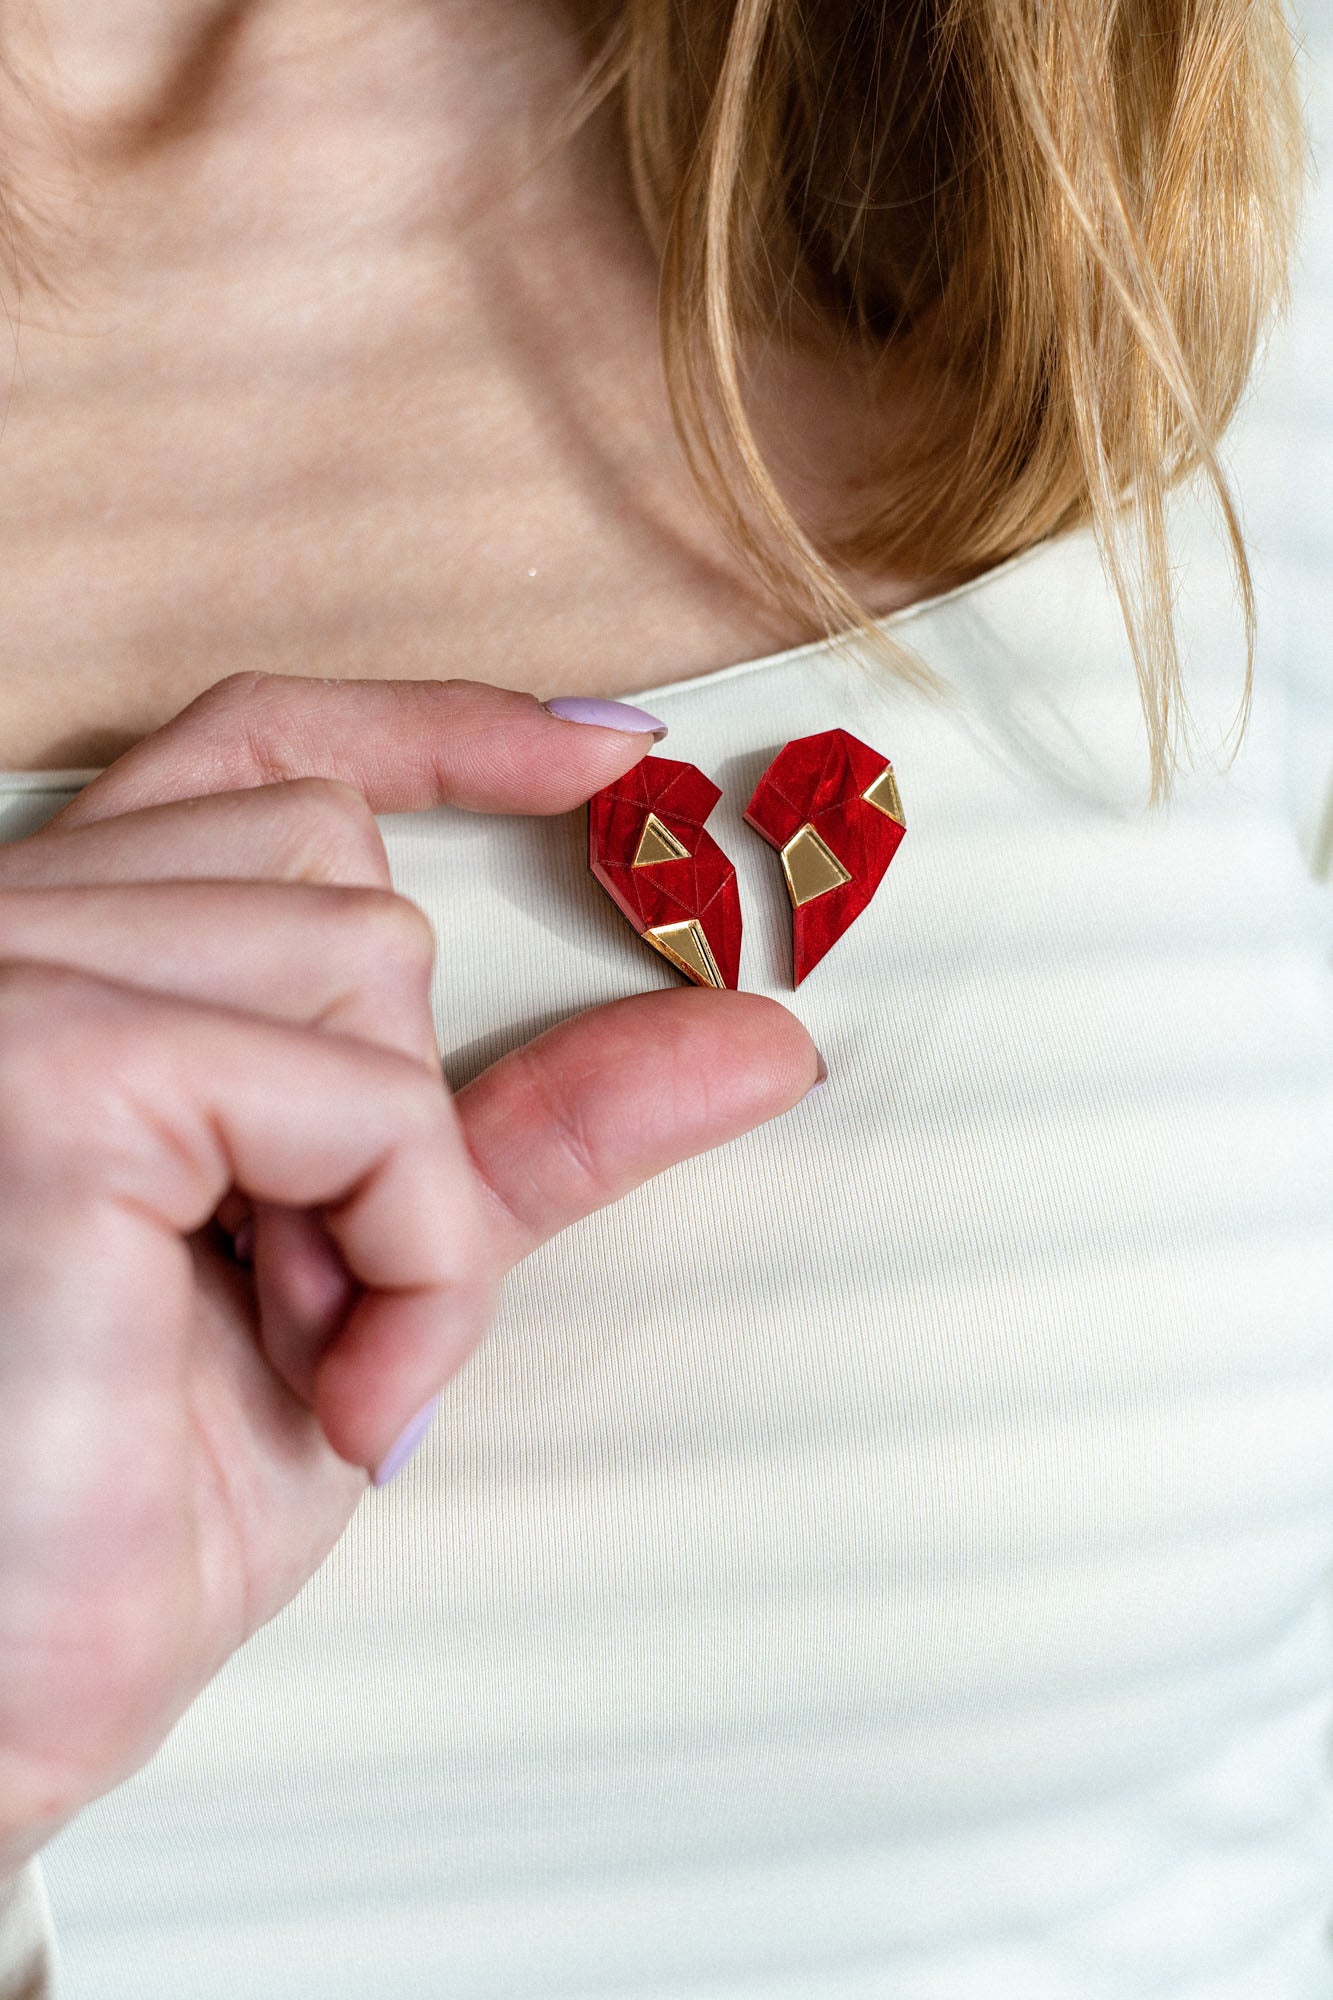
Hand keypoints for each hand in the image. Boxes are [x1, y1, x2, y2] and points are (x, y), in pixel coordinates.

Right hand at [0, 675, 819, 1870]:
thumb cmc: (111, 1509)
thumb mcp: (364, 1277)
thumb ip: (528, 1129)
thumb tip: (750, 1036)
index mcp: (61, 964)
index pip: (259, 750)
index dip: (437, 729)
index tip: (606, 755)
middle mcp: (11, 936)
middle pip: (344, 871)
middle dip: (401, 1093)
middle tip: (326, 1300)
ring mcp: (21, 979)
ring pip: (372, 961)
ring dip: (409, 1196)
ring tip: (306, 1347)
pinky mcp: (64, 1064)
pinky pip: (369, 1101)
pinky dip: (410, 1253)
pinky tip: (328, 1370)